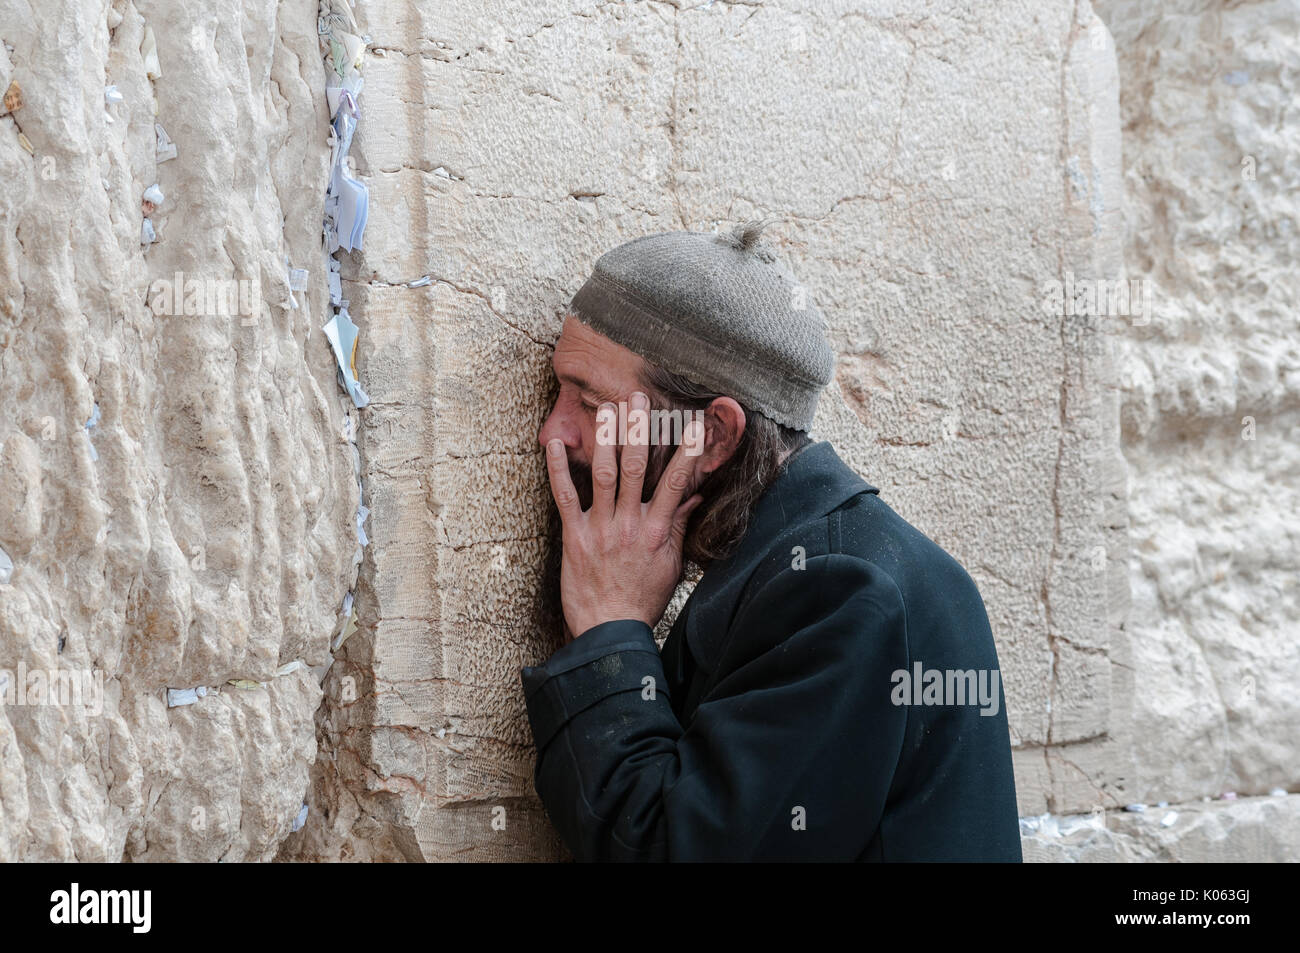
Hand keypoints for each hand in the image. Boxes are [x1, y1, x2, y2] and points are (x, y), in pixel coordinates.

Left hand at [546, 392, 703, 638]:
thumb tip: (695, 497)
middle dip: (638, 429)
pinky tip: (554, 443)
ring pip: (604, 475)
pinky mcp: (575, 537)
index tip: (696, 424)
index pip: (676, 483)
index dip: (687, 452)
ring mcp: (601, 529)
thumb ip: (678, 527)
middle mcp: (630, 525)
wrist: (610, 632)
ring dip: (606, 439)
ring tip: (607, 408)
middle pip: (637, 468)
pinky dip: (558, 469)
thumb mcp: (670, 565)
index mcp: (657, 531)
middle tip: (637, 397)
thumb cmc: (642, 600)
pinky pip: (565, 497)